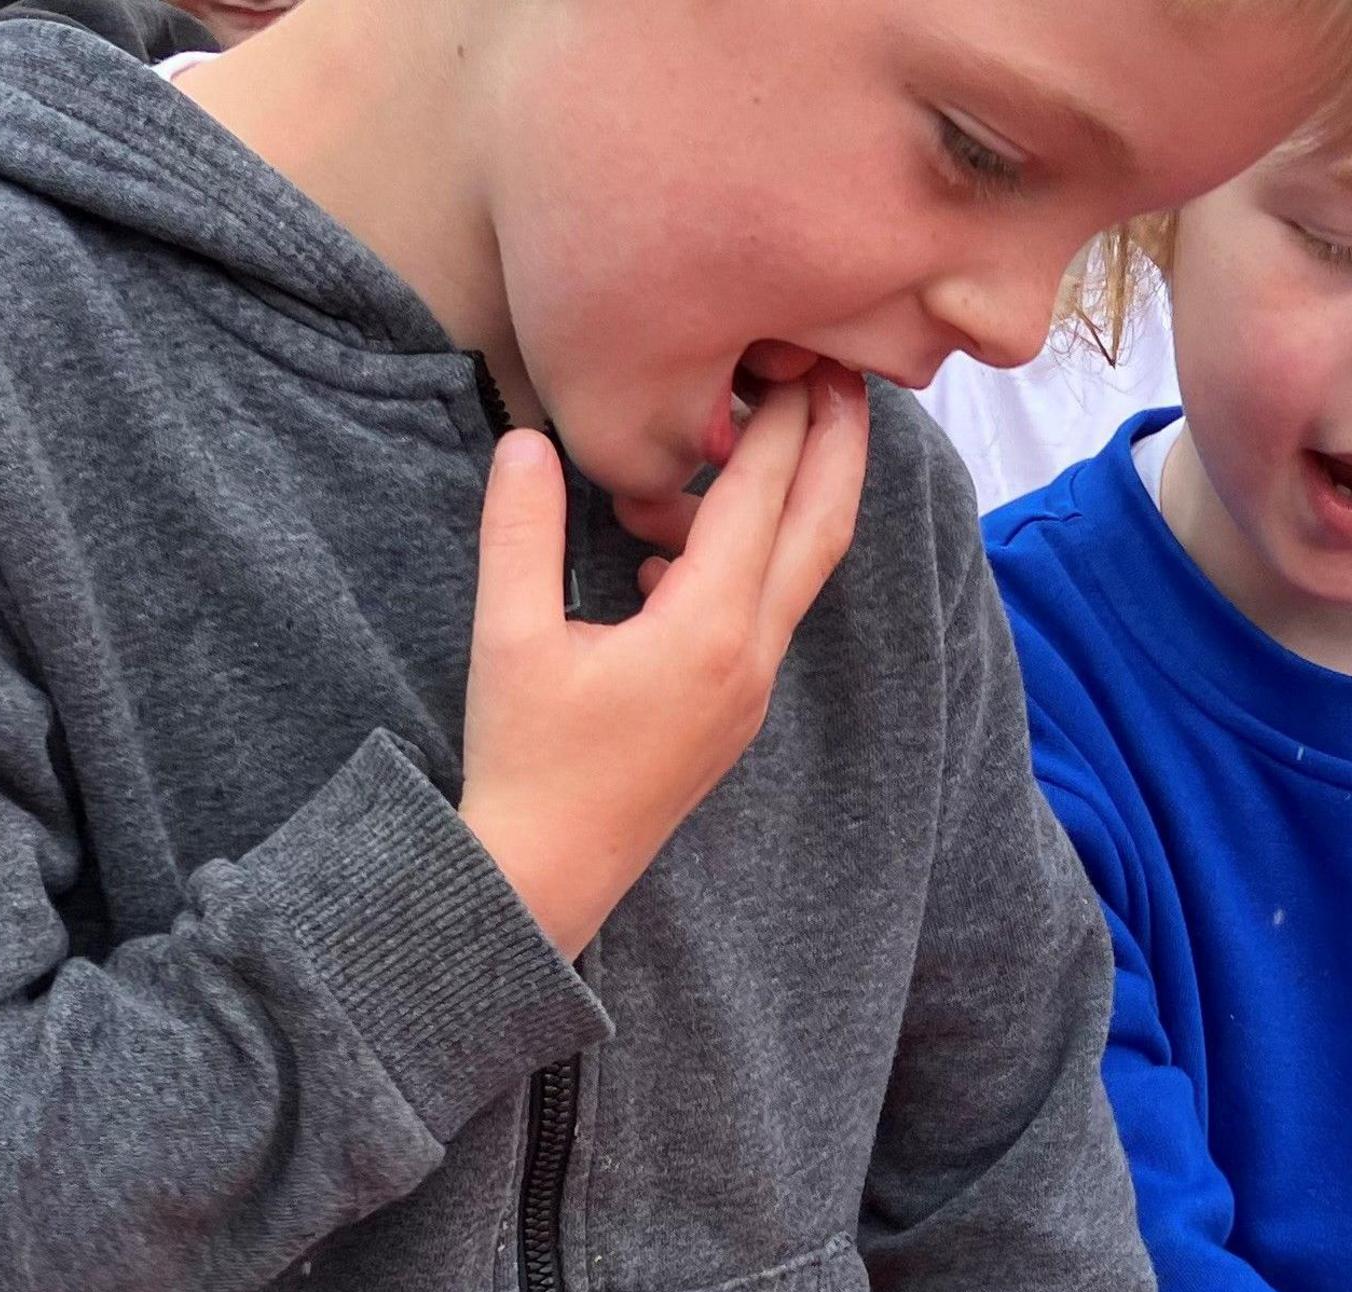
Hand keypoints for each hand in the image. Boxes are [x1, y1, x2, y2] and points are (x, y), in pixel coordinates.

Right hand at [457, 365, 866, 956]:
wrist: (545, 876)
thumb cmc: (525, 762)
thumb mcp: (507, 638)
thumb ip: (521, 532)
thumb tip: (528, 443)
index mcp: (703, 629)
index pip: (759, 498)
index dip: (780, 419)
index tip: (795, 354)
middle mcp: (747, 656)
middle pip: (820, 530)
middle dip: (838, 448)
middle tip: (845, 375)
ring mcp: (748, 689)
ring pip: (796, 572)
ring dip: (791, 501)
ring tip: (751, 445)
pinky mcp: (732, 711)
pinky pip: (762, 611)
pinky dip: (747, 556)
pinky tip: (676, 547)